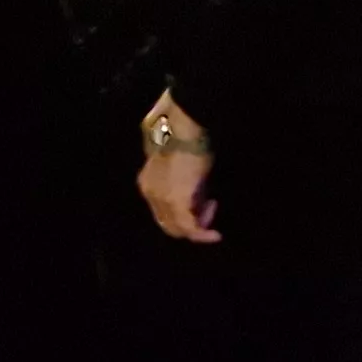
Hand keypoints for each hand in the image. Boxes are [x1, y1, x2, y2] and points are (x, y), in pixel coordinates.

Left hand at [139, 90, 220, 243]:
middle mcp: (149, 193)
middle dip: (190, 222)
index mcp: (147, 182)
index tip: (204, 202)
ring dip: (198, 224)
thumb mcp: (183, 165)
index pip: (162, 209)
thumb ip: (185, 183)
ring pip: (178, 227)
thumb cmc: (185, 138)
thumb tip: (198, 197)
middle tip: (210, 210)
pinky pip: (190, 228)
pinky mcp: (177, 202)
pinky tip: (214, 235)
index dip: (183, 212)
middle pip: (168, 222)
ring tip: (213, 208)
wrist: (184, 127)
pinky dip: (202, 234)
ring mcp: (161, 199)